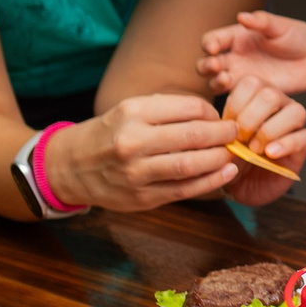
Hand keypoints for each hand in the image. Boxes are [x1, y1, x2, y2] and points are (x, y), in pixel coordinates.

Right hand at [49, 94, 238, 210]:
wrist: (69, 167)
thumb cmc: (109, 134)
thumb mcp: (129, 110)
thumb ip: (167, 111)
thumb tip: (213, 116)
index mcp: (132, 114)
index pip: (189, 108)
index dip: (212, 113)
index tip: (220, 117)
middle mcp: (133, 142)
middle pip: (194, 136)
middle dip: (223, 134)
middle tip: (236, 133)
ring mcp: (136, 173)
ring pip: (192, 164)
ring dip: (220, 158)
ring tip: (232, 153)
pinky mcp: (142, 198)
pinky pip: (185, 190)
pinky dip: (211, 181)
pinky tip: (226, 173)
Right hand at [198, 9, 305, 96]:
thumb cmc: (298, 37)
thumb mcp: (281, 26)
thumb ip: (262, 22)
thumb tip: (242, 16)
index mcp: (236, 37)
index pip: (212, 40)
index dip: (209, 44)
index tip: (214, 48)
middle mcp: (234, 57)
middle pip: (205, 63)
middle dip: (206, 65)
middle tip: (215, 66)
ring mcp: (241, 75)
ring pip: (215, 82)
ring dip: (214, 81)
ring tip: (226, 78)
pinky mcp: (252, 92)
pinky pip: (234, 97)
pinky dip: (231, 98)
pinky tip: (239, 95)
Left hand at [219, 77, 305, 207]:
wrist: (241, 185)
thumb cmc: (230, 158)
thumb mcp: (219, 139)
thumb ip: (221, 126)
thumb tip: (224, 119)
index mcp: (255, 96)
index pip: (251, 83)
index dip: (236, 105)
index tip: (225, 127)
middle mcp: (278, 104)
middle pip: (272, 94)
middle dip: (250, 119)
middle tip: (239, 139)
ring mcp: (293, 122)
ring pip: (295, 111)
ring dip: (269, 131)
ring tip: (255, 150)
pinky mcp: (304, 143)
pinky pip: (303, 136)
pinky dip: (285, 144)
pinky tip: (270, 154)